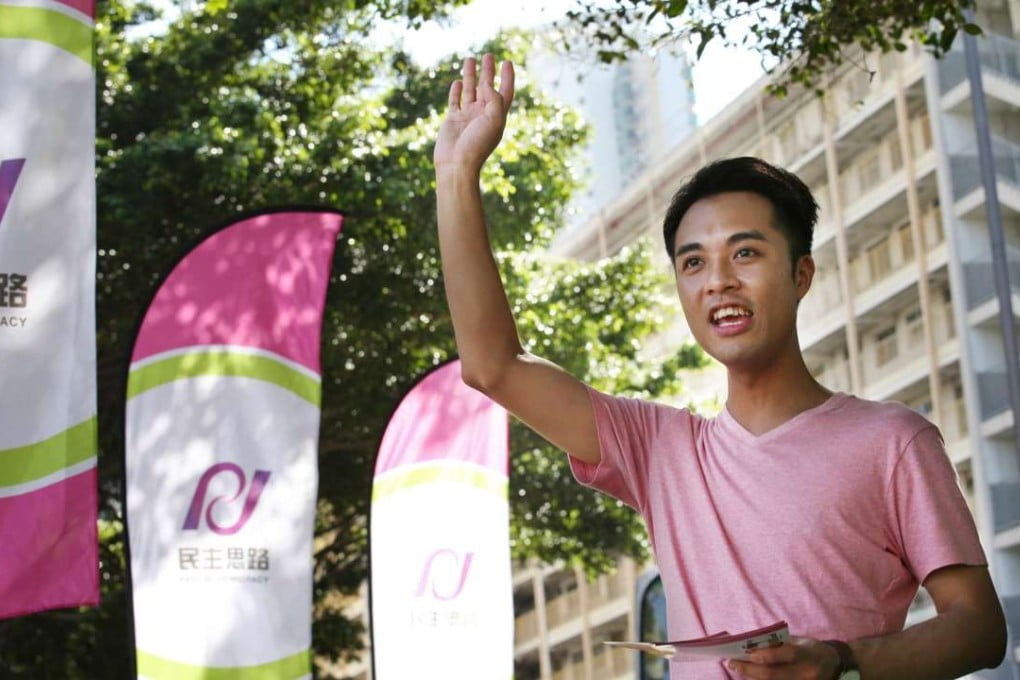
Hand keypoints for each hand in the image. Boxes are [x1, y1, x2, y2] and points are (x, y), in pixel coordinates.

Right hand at [433, 54, 514, 173]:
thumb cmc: (477, 145)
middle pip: (487, 88)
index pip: (505, 92)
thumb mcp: (493, 121)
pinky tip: (456, 81)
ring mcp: (467, 116)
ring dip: (470, 75)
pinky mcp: (453, 119)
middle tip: (489, 55)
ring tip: (470, 59)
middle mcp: (483, 114)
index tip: (507, 62)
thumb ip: (494, 100)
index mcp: (496, 116)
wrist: (456, 163)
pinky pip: (455, 101)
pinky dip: (456, 91)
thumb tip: (487, 85)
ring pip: (470, 90)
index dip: (507, 77)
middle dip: (489, 72)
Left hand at [728, 637, 840, 679]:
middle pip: (773, 674)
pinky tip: (752, 677)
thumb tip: (752, 645)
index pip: (784, 654)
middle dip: (749, 669)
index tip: (747, 652)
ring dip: (752, 677)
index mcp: (806, 654)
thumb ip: (779, 643)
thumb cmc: (812, 649)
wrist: (835, 665)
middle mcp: (805, 673)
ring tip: (738, 669)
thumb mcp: (799, 640)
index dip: (764, 654)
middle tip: (732, 663)